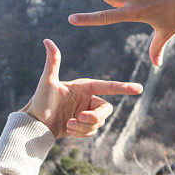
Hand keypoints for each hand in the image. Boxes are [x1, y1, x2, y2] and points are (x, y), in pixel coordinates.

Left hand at [20, 39, 143, 138]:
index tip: (139, 89)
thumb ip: (52, 61)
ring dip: (83, 126)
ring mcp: (87, 113)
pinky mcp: (84, 126)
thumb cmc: (40, 100)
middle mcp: (89, 99)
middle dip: (94, 116)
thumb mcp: (47, 81)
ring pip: (99, 123)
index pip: (108, 87)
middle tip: (78, 118)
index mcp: (85, 87)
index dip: (124, 87)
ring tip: (67, 124)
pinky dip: (81, 133)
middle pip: (106, 109)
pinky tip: (68, 130)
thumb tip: (47, 40)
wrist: (35, 123)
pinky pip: (92, 132)